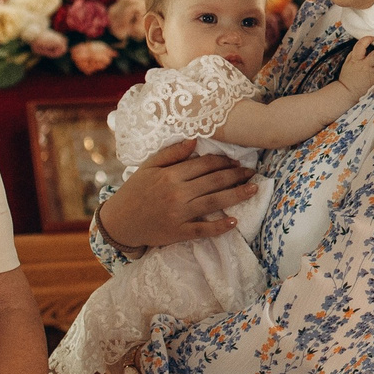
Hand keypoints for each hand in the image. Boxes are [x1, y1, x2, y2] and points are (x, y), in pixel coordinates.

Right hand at [93, 138, 256, 251]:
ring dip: (237, 195)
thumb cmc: (135, 191)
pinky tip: (234, 222)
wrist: (120, 222)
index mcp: (170, 175)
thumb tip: (195, 140)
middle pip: (214, 182)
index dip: (223, 162)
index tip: (236, 161)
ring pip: (214, 203)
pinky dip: (219, 227)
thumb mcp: (148, 167)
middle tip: (252, 172)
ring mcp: (178, 214)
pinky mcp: (178, 232)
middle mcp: (177, 193)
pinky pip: (203, 230)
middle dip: (236, 176)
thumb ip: (171, 154)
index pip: (204, 165)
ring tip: (253, 189)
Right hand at [336, 36, 373, 97]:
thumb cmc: (348, 76)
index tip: (372, 37)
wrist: (348, 92)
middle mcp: (365, 66)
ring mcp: (372, 74)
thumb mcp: (348, 62)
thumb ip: (356, 53)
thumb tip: (366, 44)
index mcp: (355, 60)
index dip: (367, 40)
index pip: (361, 46)